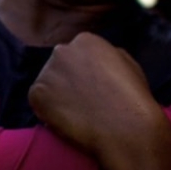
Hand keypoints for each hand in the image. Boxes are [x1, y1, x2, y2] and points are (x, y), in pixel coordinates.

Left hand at [28, 32, 165, 159]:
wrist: (125, 129)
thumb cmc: (134, 99)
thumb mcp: (128, 64)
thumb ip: (107, 55)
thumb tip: (95, 59)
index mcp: (85, 40)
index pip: (77, 53)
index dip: (84, 72)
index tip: (91, 86)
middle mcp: (61, 51)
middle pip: (60, 65)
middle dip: (68, 80)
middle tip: (81, 100)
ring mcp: (46, 72)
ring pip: (48, 82)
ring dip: (57, 94)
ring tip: (75, 112)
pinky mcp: (36, 94)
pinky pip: (38, 101)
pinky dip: (48, 110)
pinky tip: (66, 119)